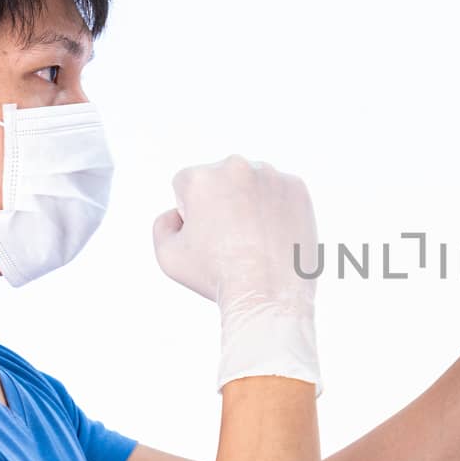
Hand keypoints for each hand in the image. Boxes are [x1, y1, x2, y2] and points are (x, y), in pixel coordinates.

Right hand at [152, 155, 322, 393]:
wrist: (268, 294)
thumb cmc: (216, 277)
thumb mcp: (168, 256)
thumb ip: (162, 225)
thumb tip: (175, 212)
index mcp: (200, 178)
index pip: (187, 186)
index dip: (193, 215)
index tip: (208, 238)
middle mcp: (236, 166)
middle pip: (221, 180)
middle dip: (222, 204)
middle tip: (232, 240)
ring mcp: (271, 175)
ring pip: (252, 184)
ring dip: (250, 203)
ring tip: (254, 240)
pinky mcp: (297, 188)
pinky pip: (280, 193)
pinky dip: (277, 209)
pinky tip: (273, 235)